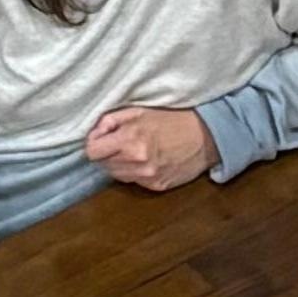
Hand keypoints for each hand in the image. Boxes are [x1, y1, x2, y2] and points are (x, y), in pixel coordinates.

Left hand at [83, 102, 215, 190]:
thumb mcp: (140, 110)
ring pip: (116, 175)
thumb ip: (111, 120)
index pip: (92, 152)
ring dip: (120, 164)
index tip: (102, 138)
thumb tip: (94, 133)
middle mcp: (137, 162)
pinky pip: (134, 181)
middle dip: (107, 154)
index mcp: (130, 140)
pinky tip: (148, 160)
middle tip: (121, 142)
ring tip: (134, 151)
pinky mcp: (156, 186)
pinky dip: (136, 172)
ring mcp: (147, 177)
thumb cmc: (173, 119)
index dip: (94, 144)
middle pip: (102, 165)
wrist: (206, 137)